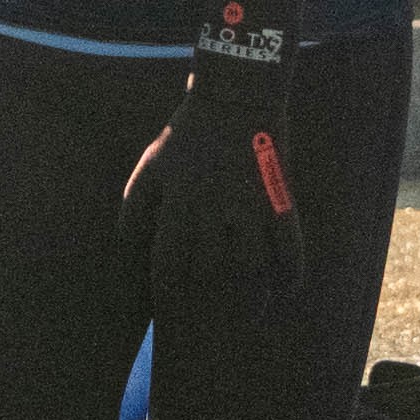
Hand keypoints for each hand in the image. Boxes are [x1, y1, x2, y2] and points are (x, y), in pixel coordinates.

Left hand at [119, 37, 303, 347]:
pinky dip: (292, 270)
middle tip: (207, 328)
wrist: (238, 92)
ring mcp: (252, 203)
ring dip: (252, 296)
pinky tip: (288, 291)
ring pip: (253, 264)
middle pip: (211, 269)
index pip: (170, 262)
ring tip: (250, 317)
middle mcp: (216, 208)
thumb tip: (127, 249)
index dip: (167, 294)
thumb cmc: (188, 133)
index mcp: (180, 201)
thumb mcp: (152, 166)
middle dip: (207, 301)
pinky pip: (292, 242)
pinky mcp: (281, 196)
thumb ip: (135, 208)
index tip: (166, 316)